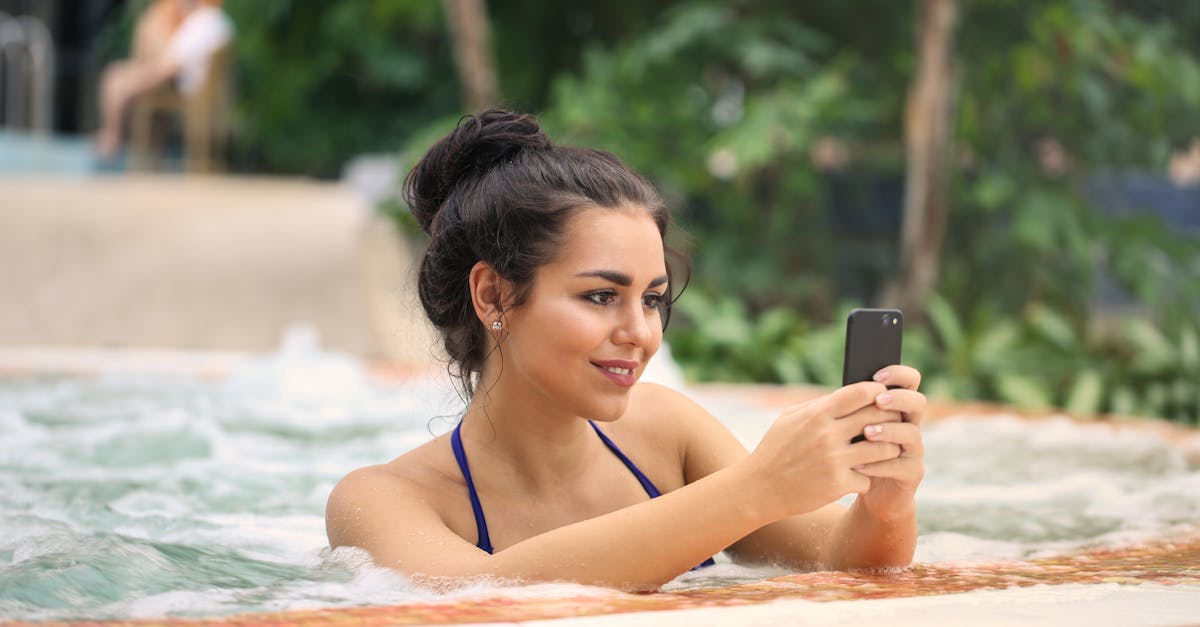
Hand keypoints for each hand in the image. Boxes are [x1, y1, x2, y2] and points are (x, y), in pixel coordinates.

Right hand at [743, 381, 906, 519]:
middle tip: (892, 422)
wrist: (760, 488)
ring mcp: (835, 461)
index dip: (877, 391)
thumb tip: (846, 395)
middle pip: (878, 417)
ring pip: (884, 449)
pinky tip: (858, 477)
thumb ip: (817, 405)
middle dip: (890, 418)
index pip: (860, 393)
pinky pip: (868, 478)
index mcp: (816, 414)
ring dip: (887, 449)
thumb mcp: (788, 419)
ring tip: (884, 450)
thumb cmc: (775, 449)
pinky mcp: (838, 485)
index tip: (881, 396)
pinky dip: (865, 478)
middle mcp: (828, 435)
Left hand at [852, 365, 925, 521]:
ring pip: (911, 433)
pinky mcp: (912, 473)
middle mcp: (909, 424)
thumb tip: (837, 391)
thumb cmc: (850, 451)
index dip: (899, 374)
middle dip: (899, 399)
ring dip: (888, 431)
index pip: (909, 381)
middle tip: (878, 401)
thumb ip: (849, 409)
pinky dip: (879, 464)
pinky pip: (901, 465)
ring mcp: (913, 450)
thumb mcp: (847, 426)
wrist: (861, 490)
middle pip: (918, 402)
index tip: (877, 375)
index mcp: (896, 407)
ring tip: (866, 433)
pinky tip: (858, 464)